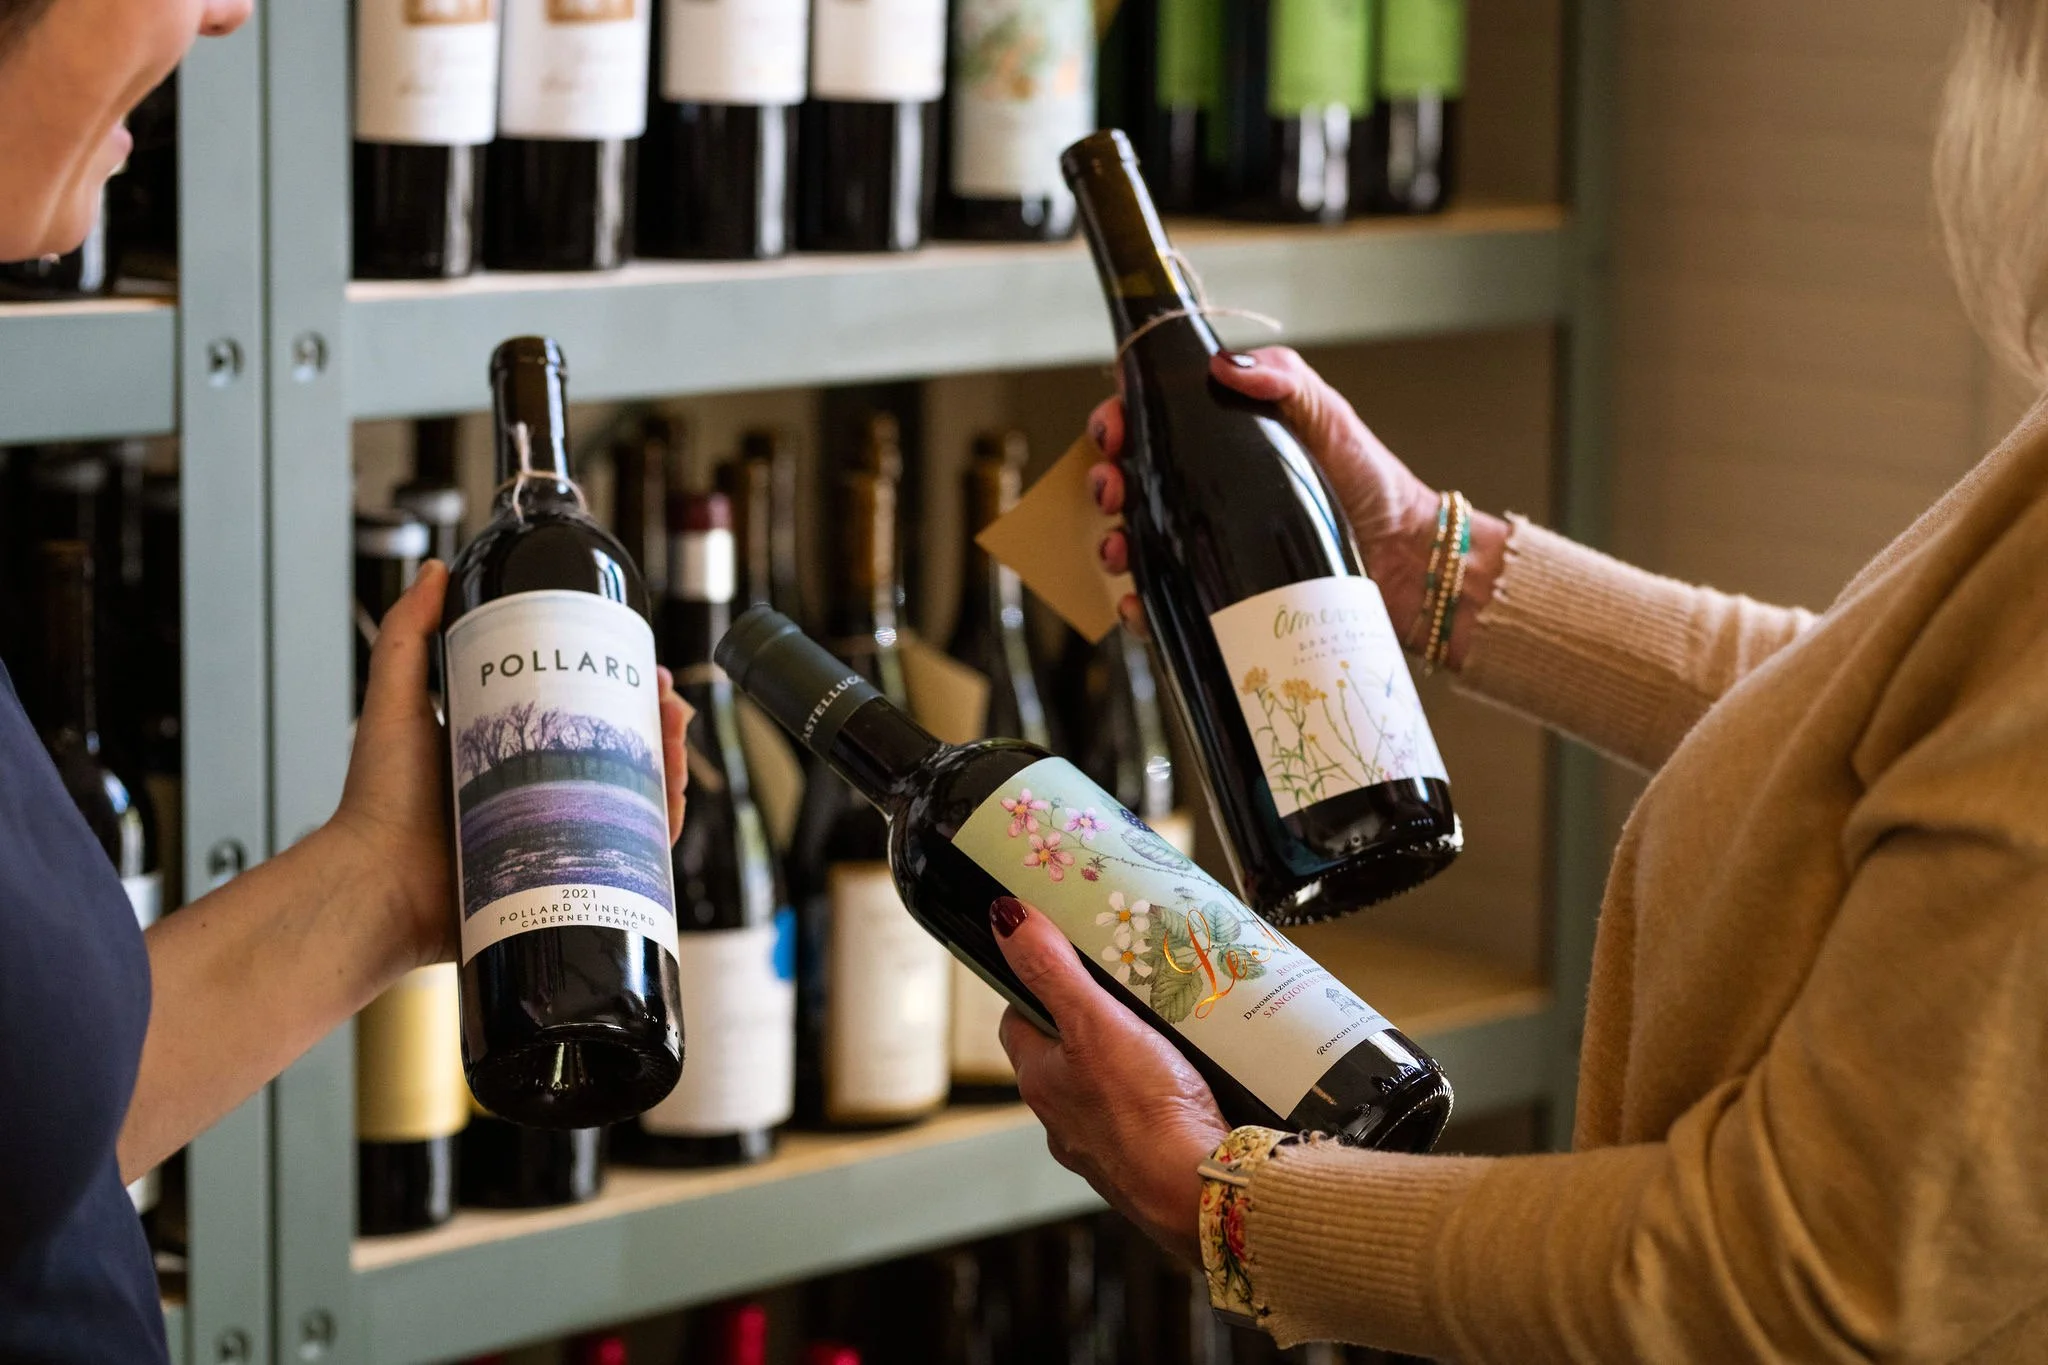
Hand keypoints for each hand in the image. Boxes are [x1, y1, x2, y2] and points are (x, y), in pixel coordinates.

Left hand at [328, 561, 694, 971]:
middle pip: (621, 750)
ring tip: (673, 738)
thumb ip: (408, 634)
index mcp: (511, 748)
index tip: (645, 664)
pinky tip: (674, 799)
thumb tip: (437, 569)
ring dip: (670, 765)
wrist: (376, 883)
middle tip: (668, 700)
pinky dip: (664, 826)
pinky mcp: (566, 875)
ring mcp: (557, 833)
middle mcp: (540, 789)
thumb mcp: (394, 700)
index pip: (585, 709)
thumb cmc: (377, 800)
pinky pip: (630, 854)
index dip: (624, 686)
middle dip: (659, 722)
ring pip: (636, 797)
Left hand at [992, 895, 1230, 1263]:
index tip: (1063, 963)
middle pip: (1062, 1054)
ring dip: (1124, 1063)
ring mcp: (1101, 1145)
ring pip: (1102, 1089)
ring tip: (1163, 1035)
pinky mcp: (1141, 1163)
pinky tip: (1186, 1086)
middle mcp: (1062, 1118)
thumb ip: (1052, 971)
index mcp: (1040, 1081)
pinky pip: (1140, 1118)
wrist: (1196, 1193)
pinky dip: (1155, 1099)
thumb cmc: (1145, 1111)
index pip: (1018, 1020)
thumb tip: (1006, 920)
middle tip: (1125, 993)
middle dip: (1088, 1025)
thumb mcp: (1095, 1022)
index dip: (1036, 988)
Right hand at [1086, 346, 1441, 641]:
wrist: (1409, 562)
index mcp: (1224, 445)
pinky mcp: (1221, 597)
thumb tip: (1224, 365)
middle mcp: (1209, 495)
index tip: (1114, 430)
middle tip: (1114, 488)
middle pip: (1133, 484)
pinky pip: (1164, 603)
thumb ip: (1285, 378)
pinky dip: (1138, 605)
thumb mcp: (1330, 416)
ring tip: (1120, 548)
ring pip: (1137, 543)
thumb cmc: (1374, 484)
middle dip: (1106, 482)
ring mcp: (1211, 548)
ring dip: (1111, 543)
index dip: (1120, 422)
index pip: (1153, 425)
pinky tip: (1136, 601)